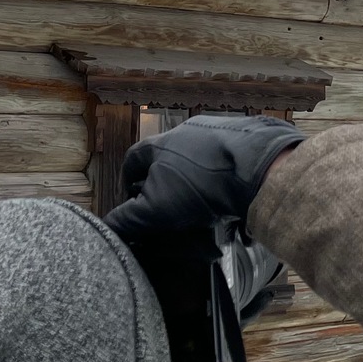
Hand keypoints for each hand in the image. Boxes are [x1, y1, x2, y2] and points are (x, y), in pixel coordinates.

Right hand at [105, 114, 303, 242]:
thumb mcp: (155, 211)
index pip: (133, 160)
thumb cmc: (199, 187)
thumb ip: (127, 220)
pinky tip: (231, 204)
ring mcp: (217, 133)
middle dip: (165, 185)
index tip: (133, 201)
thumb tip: (105, 229)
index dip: (128, 182)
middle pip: (167, 160)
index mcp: (160, 145)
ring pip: (198, 162)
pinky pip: (227, 165)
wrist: (256, 167)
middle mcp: (186, 132)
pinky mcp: (245, 141)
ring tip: (203, 211)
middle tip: (170, 209)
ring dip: (196, 185)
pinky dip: (224, 183)